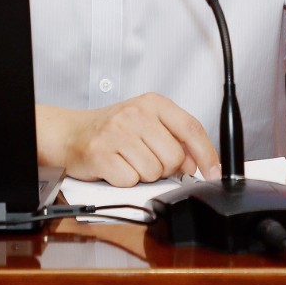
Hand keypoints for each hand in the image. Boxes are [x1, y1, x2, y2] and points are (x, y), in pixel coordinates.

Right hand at [39, 94, 220, 185]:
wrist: (72, 132)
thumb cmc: (113, 129)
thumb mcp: (147, 122)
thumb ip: (175, 138)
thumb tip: (195, 163)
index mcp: (153, 103)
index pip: (191, 128)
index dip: (207, 153)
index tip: (214, 172)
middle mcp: (135, 113)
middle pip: (174, 157)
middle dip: (165, 167)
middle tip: (147, 158)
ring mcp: (117, 132)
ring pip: (153, 172)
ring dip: (143, 175)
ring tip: (129, 161)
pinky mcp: (101, 153)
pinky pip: (130, 180)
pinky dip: (125, 181)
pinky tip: (116, 167)